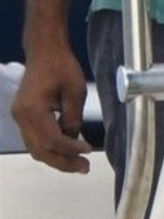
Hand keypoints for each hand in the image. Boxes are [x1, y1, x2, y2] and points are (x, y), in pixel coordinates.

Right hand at [11, 47, 92, 173]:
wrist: (44, 50)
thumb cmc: (61, 66)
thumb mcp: (75, 91)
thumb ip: (73, 118)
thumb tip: (74, 140)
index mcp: (33, 110)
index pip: (52, 140)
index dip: (70, 150)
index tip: (88, 152)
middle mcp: (21, 117)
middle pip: (40, 150)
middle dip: (63, 162)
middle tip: (84, 168)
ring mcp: (19, 117)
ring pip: (35, 148)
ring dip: (56, 158)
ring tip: (78, 164)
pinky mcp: (23, 116)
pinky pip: (34, 139)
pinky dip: (49, 148)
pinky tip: (66, 151)